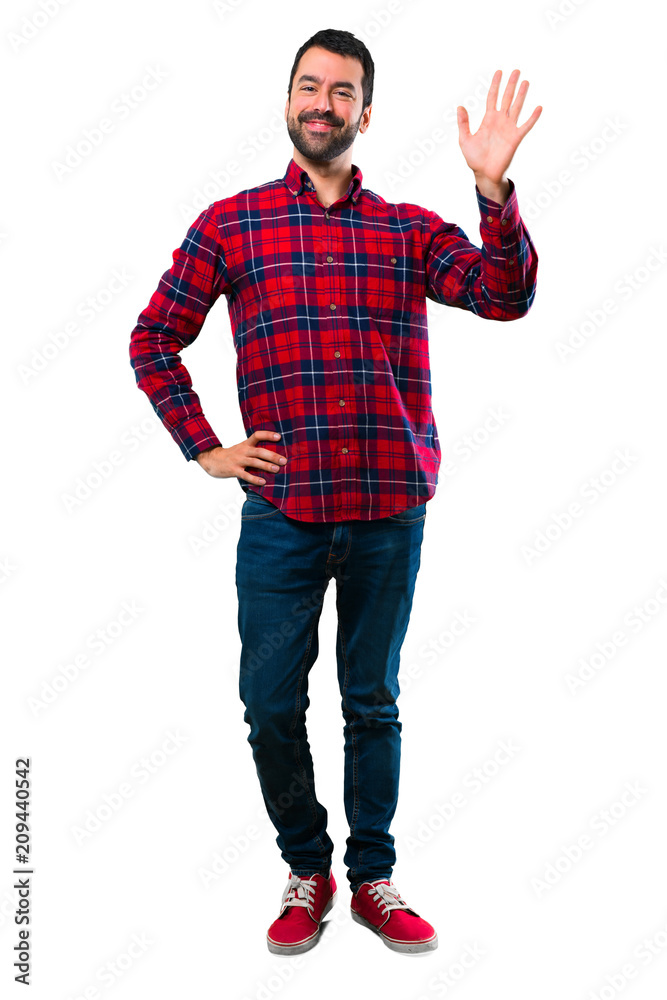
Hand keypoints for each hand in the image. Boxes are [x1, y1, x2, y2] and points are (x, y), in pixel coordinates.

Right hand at [194, 430, 286, 484]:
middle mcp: (243, 451)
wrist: (213, 460)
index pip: (257, 435)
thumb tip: (275, 453)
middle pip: (259, 451)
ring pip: (254, 462)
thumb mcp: (243, 448)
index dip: (268, 435)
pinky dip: (254, 479)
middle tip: (284, 460)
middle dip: (272, 456)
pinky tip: (263, 482)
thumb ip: (255, 449)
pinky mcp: (234, 470)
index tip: (279, 437)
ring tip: (277, 469)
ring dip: (266, 466)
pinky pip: (245, 475)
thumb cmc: (232, 455)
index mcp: (246, 444)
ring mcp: (238, 460)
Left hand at [457, 69, 541, 187]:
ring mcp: (509, 128)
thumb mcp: (465, 139)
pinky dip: (532, 117)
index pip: (492, 97)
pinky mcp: (516, 138)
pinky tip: (539, 107)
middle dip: (511, 84)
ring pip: (516, 107)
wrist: (485, 173)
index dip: (495, 85)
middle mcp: (500, 121)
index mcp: (488, 119)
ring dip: (521, 95)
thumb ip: (463, 123)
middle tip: (516, 70)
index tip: (499, 72)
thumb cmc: (474, 158)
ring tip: (526, 81)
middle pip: (506, 98)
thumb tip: (459, 106)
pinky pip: (526, 125)